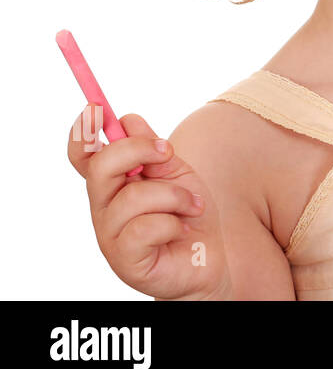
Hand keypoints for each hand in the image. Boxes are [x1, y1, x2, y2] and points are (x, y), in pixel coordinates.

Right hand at [68, 104, 231, 298]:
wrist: (214, 256)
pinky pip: (145, 227)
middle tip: (168, 154)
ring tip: (191, 206)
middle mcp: (104, 208)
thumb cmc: (190, 213)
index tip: (96, 107)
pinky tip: (181, 228)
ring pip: (133, 196)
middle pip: (101, 167)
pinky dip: (173, 222)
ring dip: (174, 195)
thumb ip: (152, 149)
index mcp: (113, 184)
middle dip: (139, 150)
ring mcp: (110, 236)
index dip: (83, 132)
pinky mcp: (125, 260)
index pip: (83, 156)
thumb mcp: (177, 172)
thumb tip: (128, 120)